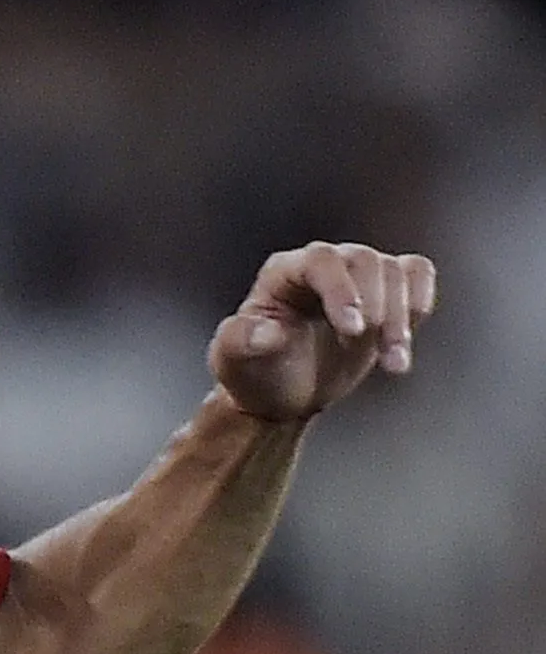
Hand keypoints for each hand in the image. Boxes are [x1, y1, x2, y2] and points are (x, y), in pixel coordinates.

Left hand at [211, 241, 437, 420]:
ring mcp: (356, 275)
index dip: (342, 290)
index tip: (352, 330)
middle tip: (370, 347)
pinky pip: (417, 274)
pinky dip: (420, 303)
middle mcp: (322, 265)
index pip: (321, 260)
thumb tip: (270, 333)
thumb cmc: (254, 371)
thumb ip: (242, 342)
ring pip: (396, 271)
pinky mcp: (385, 291)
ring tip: (392, 364)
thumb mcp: (233, 361)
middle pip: (365, 260)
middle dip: (376, 305)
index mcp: (283, 273)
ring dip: (401, 317)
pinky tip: (405, 341)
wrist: (282, 393)